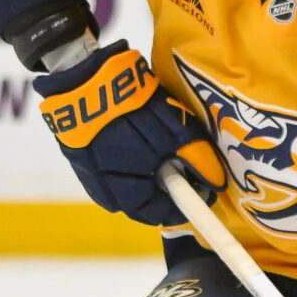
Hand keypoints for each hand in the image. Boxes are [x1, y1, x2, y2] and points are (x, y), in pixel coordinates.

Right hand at [33, 41, 225, 223]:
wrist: (81, 81)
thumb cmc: (131, 112)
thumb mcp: (174, 132)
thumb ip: (198, 161)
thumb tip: (215, 184)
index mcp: (127, 196)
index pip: (162, 215)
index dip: (186, 203)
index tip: (203, 188)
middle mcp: (107, 195)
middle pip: (145, 200)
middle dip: (167, 186)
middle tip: (183, 162)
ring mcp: (92, 177)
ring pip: (129, 185)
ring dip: (148, 173)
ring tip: (161, 148)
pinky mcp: (83, 159)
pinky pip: (113, 170)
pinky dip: (131, 162)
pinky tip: (137, 141)